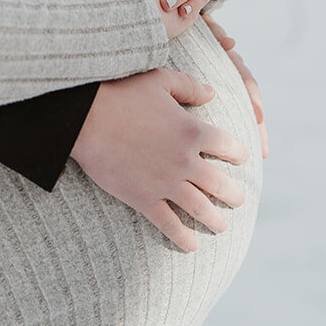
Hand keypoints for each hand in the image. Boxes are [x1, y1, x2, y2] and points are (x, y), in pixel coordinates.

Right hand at [69, 68, 248, 251]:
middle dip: (234, 195)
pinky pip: (170, 225)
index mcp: (193, 130)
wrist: (85, 117)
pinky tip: (191, 246)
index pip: (229, 146)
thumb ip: (189, 86)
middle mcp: (185, 160)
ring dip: (215, 220)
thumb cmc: (121, 92)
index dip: (238, 153)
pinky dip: (183, 238)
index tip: (241, 158)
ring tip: (221, 226)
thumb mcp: (159, 79)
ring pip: (201, 209)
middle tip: (237, 200)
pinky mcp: (144, 198)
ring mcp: (166, 183)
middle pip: (221, 185)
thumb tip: (212, 92)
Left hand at [203, 14, 268, 158]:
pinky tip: (227, 147)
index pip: (245, 80)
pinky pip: (222, 108)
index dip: (254, 99)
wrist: (176, 16)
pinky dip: (227, 127)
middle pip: (246, 101)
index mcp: (226, 57)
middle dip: (257, 126)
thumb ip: (215, 33)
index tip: (259, 119)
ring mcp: (218, 79)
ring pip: (237, 106)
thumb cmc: (189, 21)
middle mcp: (227, 71)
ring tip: (253, 154)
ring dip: (246, 129)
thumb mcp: (202, 25)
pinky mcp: (205, 89)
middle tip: (263, 151)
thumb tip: (230, 43)